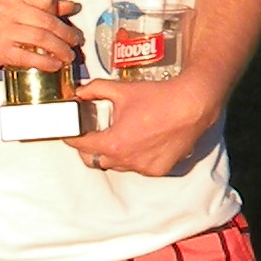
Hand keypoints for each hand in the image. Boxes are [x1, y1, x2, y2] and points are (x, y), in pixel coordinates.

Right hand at [0, 0, 77, 77]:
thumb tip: (68, 6)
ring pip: (42, 38)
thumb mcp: (8, 2)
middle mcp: (5, 8)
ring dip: (61, 49)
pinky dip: (47, 62)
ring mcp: (1, 29)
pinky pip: (30, 56)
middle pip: (47, 20)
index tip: (65, 21)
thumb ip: (37, 3)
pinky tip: (54, 65)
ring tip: (68, 55)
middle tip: (75, 41)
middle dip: (66, 34)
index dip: (58, 11)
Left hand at [64, 72, 223, 175]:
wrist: (191, 105)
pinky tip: (140, 142)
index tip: (69, 133)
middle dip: (90, 150)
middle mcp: (127, 160)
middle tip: (92, 135)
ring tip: (119, 136)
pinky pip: (138, 167)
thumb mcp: (121, 90)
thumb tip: (79, 92)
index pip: (81, 146)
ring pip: (118, 165)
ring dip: (114, 154)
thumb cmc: (157, 97)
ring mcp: (143, 168)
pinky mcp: (159, 170)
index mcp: (114, 143)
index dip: (72, 138)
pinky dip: (135, 158)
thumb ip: (95, 90)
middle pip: (95, 161)